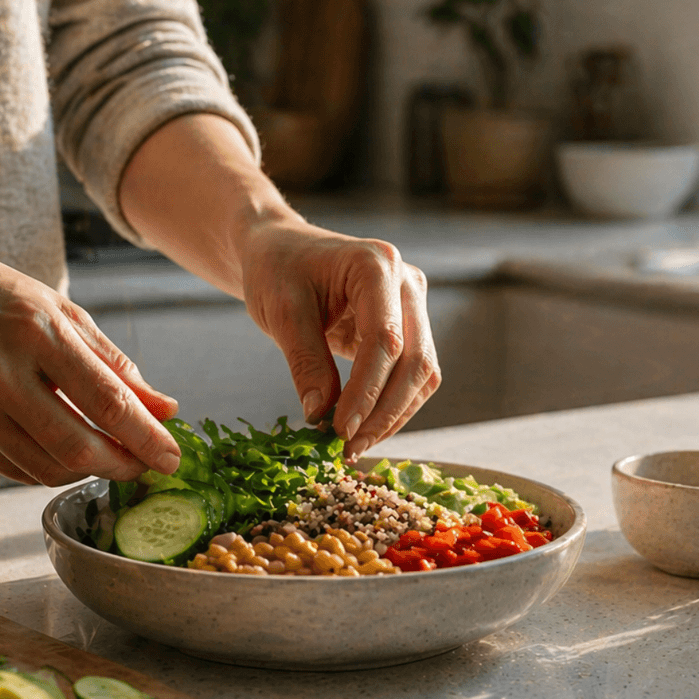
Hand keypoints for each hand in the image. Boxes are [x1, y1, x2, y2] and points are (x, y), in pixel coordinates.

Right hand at [0, 245, 183, 485]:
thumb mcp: (57, 310)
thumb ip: (112, 362)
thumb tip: (165, 408)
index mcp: (35, 331)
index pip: (106, 400)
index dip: (147, 437)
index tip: (174, 458)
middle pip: (77, 446)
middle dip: (124, 465)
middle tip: (147, 467)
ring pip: (45, 467)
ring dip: (89, 471)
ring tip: (112, 458)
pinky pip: (13, 468)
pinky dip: (50, 468)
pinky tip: (68, 454)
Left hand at [116, 113, 441, 455]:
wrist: (281, 250)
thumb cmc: (276, 270)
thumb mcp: (281, 311)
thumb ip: (305, 361)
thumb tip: (321, 415)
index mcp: (376, 264)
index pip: (385, 339)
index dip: (366, 391)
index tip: (339, 430)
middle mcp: (407, 282)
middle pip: (415, 360)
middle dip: (384, 411)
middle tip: (348, 448)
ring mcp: (413, 304)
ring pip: (422, 373)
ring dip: (394, 415)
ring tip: (355, 445)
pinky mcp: (409, 326)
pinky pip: (412, 374)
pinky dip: (392, 406)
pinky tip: (364, 428)